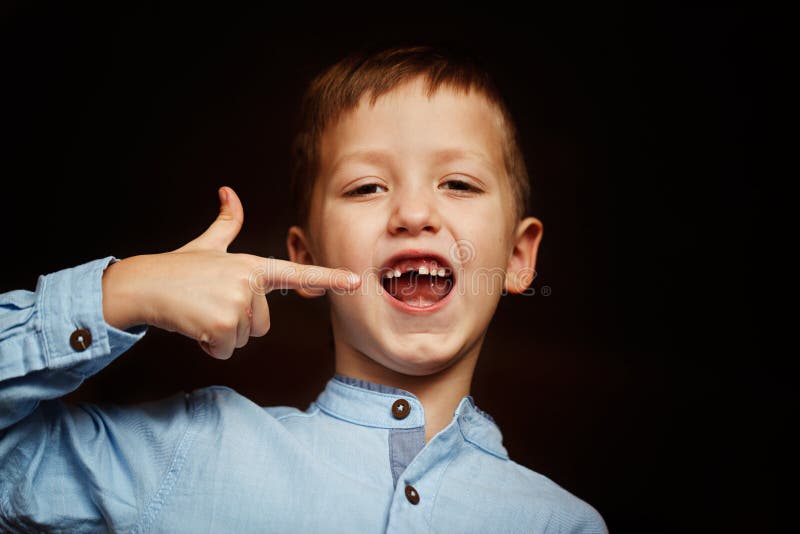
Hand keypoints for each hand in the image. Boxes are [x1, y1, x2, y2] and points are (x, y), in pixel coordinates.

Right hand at [102, 186, 359, 358]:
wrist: (140, 284)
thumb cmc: (176, 269)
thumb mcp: (207, 246)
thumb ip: (226, 224)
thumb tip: (228, 192)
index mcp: (253, 265)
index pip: (296, 274)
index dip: (329, 278)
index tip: (355, 281)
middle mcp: (250, 281)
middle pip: (261, 326)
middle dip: (236, 323)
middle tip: (210, 305)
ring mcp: (238, 302)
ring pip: (243, 339)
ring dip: (220, 335)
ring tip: (199, 312)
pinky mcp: (223, 324)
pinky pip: (226, 351)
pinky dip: (209, 346)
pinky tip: (193, 326)